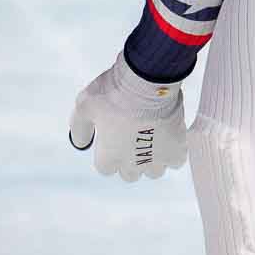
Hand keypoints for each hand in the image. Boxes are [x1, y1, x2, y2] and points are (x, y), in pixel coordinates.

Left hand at [69, 53, 187, 181]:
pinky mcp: (176, 151)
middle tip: (132, 137)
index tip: (112, 139)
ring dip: (151, 160)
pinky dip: (172, 152)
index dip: (109, 153)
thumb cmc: (113, 92)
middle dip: (129, 159)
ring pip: (154, 172)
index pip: (106, 168)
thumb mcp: (84, 105)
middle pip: (130, 174)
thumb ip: (79, 127)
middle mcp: (132, 165)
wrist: (147, 81)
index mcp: (108, 157)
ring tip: (152, 138)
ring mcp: (156, 160)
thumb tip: (80, 143)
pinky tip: (168, 136)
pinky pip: (175, 162)